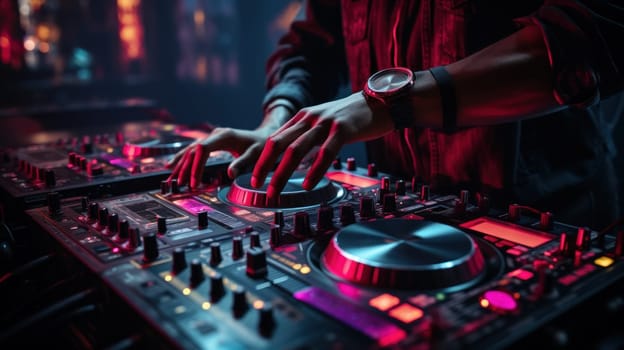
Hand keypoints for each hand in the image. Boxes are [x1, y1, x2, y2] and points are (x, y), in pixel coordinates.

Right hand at [167, 126, 272, 188]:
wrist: (264, 136)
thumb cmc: (261, 146)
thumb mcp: (255, 155)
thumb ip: (242, 164)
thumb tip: (230, 175)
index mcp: (224, 136)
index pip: (203, 149)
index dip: (196, 166)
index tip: (194, 183)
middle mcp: (215, 134)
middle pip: (193, 150)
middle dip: (185, 168)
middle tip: (179, 185)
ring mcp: (212, 137)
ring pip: (190, 150)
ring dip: (180, 164)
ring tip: (171, 179)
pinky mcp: (211, 142)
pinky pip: (193, 150)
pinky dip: (183, 159)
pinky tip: (172, 165)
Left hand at [251, 91, 393, 204]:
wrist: (380, 102)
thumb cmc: (351, 117)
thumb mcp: (322, 122)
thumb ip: (306, 136)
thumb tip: (290, 158)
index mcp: (302, 117)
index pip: (274, 139)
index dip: (261, 158)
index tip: (252, 177)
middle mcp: (309, 118)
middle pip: (278, 144)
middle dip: (264, 166)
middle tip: (256, 185)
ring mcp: (326, 123)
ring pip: (296, 149)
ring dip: (282, 173)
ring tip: (275, 190)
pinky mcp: (343, 129)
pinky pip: (325, 152)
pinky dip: (314, 170)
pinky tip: (308, 184)